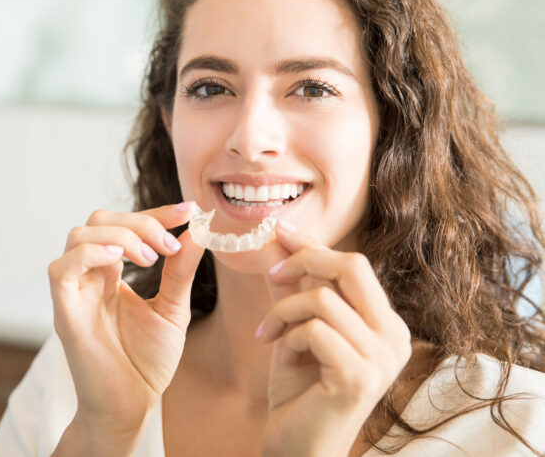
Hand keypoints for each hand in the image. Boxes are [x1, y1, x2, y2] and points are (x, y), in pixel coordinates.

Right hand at [48, 202, 203, 446]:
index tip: (188, 211)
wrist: (132, 406)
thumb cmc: (146, 361)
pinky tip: (120, 261)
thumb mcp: (172, 308)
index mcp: (111, 272)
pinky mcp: (65, 312)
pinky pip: (61, 268)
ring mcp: (75, 292)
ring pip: (78, 235)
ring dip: (120, 235)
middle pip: (99, 221)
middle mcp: (89, 276)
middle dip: (139, 221)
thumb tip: (196, 231)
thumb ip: (180, 271)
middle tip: (169, 245)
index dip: (155, 213)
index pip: (125, 225)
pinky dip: (90, 254)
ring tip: (150, 258)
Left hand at [257, 223, 411, 456]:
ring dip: (284, 311)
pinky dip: (288, 337)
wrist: (297, 447)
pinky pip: (314, 330)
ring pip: (323, 298)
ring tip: (269, 334)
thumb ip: (289, 285)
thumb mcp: (294, 327)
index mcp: (386, 323)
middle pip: (352, 266)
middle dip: (304, 260)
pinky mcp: (360, 377)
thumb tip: (275, 237)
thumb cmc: (300, 389)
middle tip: (272, 275)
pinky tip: (283, 357)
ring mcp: (382, 359)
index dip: (313, 244)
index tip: (279, 230)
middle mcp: (395, 337)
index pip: (353, 265)